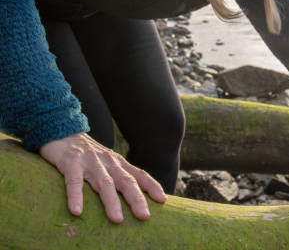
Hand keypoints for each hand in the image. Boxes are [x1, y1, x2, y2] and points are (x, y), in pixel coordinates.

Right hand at [40, 132, 166, 222]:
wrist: (62, 132)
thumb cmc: (87, 154)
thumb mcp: (106, 163)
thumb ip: (118, 177)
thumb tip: (134, 197)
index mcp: (118, 163)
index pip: (139, 174)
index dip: (152, 186)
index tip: (162, 200)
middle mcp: (108, 161)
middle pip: (126, 181)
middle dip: (136, 199)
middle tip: (144, 216)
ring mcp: (90, 161)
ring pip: (104, 183)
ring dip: (111, 201)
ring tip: (117, 219)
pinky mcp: (71, 162)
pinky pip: (74, 181)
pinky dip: (76, 196)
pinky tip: (77, 211)